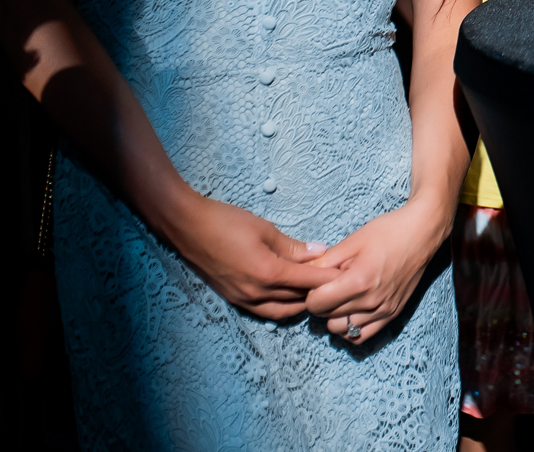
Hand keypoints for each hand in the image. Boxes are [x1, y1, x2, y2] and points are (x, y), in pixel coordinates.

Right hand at [165, 193, 337, 318]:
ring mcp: (243, 299)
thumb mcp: (264, 229)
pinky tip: (290, 297)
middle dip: (319, 293)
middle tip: (337, 285)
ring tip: (316, 293)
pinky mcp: (234, 299)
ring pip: (282, 311)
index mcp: (267, 272)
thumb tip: (319, 251)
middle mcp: (256, 292)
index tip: (347, 275)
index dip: (329, 279)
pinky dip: (282, 307)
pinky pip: (264, 311)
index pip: (308, 281)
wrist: (187, 228)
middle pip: (297, 299)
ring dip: (300, 304)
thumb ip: (292, 245)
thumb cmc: (225, 222)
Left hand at [304, 202, 448, 346]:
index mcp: (358, 281)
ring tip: (341, 297)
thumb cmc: (387, 232)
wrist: (422, 233)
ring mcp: (383, 310)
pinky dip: (350, 329)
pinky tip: (350, 312)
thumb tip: (303, 276)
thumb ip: (325, 261)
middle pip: (326, 317)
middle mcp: (371, 301)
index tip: (317, 280)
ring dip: (334, 317)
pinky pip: (362, 337)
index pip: (316, 303)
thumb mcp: (352, 240)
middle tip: (329, 285)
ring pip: (341, 330)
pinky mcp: (392, 314)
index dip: (311, 292)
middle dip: (321, 303)